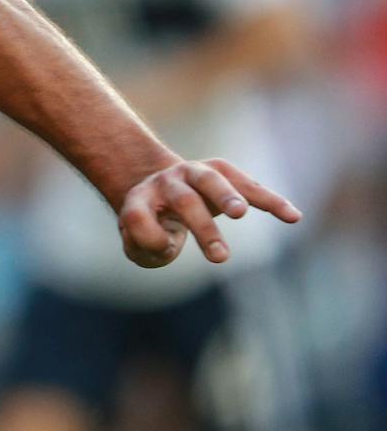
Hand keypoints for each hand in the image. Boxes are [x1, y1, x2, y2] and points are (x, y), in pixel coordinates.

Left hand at [116, 158, 301, 268]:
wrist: (160, 188)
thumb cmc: (152, 225)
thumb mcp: (138, 242)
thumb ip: (145, 246)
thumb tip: (169, 243)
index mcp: (139, 199)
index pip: (136, 215)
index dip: (148, 236)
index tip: (166, 251)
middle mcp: (165, 181)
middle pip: (183, 199)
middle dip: (202, 227)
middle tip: (220, 258)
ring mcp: (194, 173)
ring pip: (212, 180)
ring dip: (227, 196)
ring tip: (240, 214)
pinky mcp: (223, 174)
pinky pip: (249, 186)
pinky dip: (271, 200)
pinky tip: (293, 217)